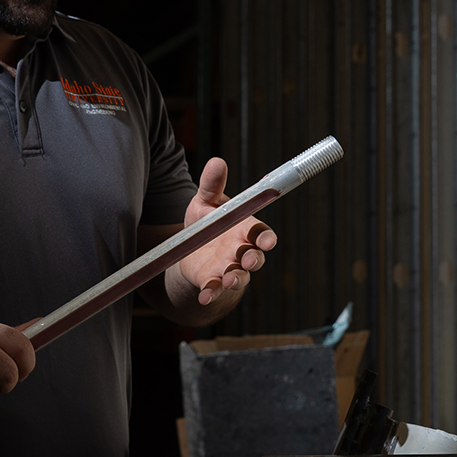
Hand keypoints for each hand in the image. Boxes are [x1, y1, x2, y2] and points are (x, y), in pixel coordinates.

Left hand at [177, 157, 276, 306]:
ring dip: (235, 278)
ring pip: (239, 277)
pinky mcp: (212, 282)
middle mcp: (241, 251)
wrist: (189, 249)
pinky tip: (205, 295)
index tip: (267, 241)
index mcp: (244, 229)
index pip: (261, 234)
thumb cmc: (205, 223)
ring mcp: (229, 269)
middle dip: (254, 259)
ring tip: (228, 278)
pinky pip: (214, 290)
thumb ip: (211, 185)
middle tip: (248, 259)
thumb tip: (216, 161)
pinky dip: (211, 293)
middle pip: (255, 257)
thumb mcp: (205, 202)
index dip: (266, 238)